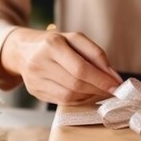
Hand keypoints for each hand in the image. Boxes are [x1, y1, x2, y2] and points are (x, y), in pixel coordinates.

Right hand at [0, 28, 122, 104]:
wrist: (23, 50)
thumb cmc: (56, 43)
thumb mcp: (76, 39)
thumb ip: (96, 54)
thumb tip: (113, 76)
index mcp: (52, 44)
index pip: (80, 68)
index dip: (101, 80)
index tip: (117, 85)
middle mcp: (40, 62)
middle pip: (75, 84)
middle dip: (97, 89)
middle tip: (111, 90)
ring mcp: (34, 79)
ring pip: (69, 96)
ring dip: (89, 95)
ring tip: (98, 89)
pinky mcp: (34, 92)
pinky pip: (62, 101)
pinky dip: (78, 99)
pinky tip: (84, 92)